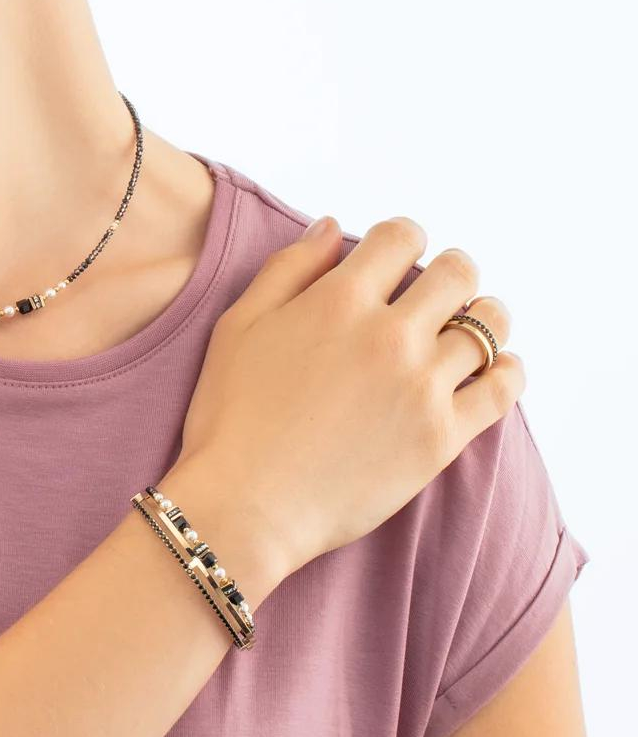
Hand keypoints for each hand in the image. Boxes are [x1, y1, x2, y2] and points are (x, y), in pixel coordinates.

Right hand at [176, 215, 523, 575]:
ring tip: (470, 329)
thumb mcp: (236, 330)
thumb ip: (286, 271)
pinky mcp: (441, 437)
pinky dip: (508, 371)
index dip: (401, 240)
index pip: (402, 237)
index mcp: (338, 301)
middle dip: (449, 275)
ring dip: (484, 317)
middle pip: (457, 273)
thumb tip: (331, 228)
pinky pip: (502, 388)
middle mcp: (390, 335)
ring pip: (490, 326)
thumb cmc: (228, 421)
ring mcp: (422, 386)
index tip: (394, 261)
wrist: (244, 508)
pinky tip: (496, 370)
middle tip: (436, 295)